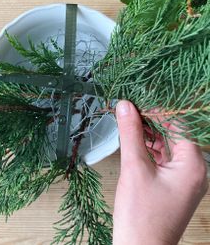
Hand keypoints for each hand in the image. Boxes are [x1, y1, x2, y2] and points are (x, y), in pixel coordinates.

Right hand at [113, 100, 207, 244]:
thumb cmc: (141, 216)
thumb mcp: (134, 167)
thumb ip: (131, 133)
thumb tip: (126, 106)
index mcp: (192, 165)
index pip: (178, 125)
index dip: (157, 111)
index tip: (135, 105)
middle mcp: (194, 171)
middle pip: (174, 134)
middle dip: (152, 122)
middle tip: (129, 112)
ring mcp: (185, 180)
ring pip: (169, 146)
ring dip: (150, 134)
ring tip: (129, 125)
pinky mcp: (175, 186)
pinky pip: (165, 159)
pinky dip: (150, 149)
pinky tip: (134, 142)